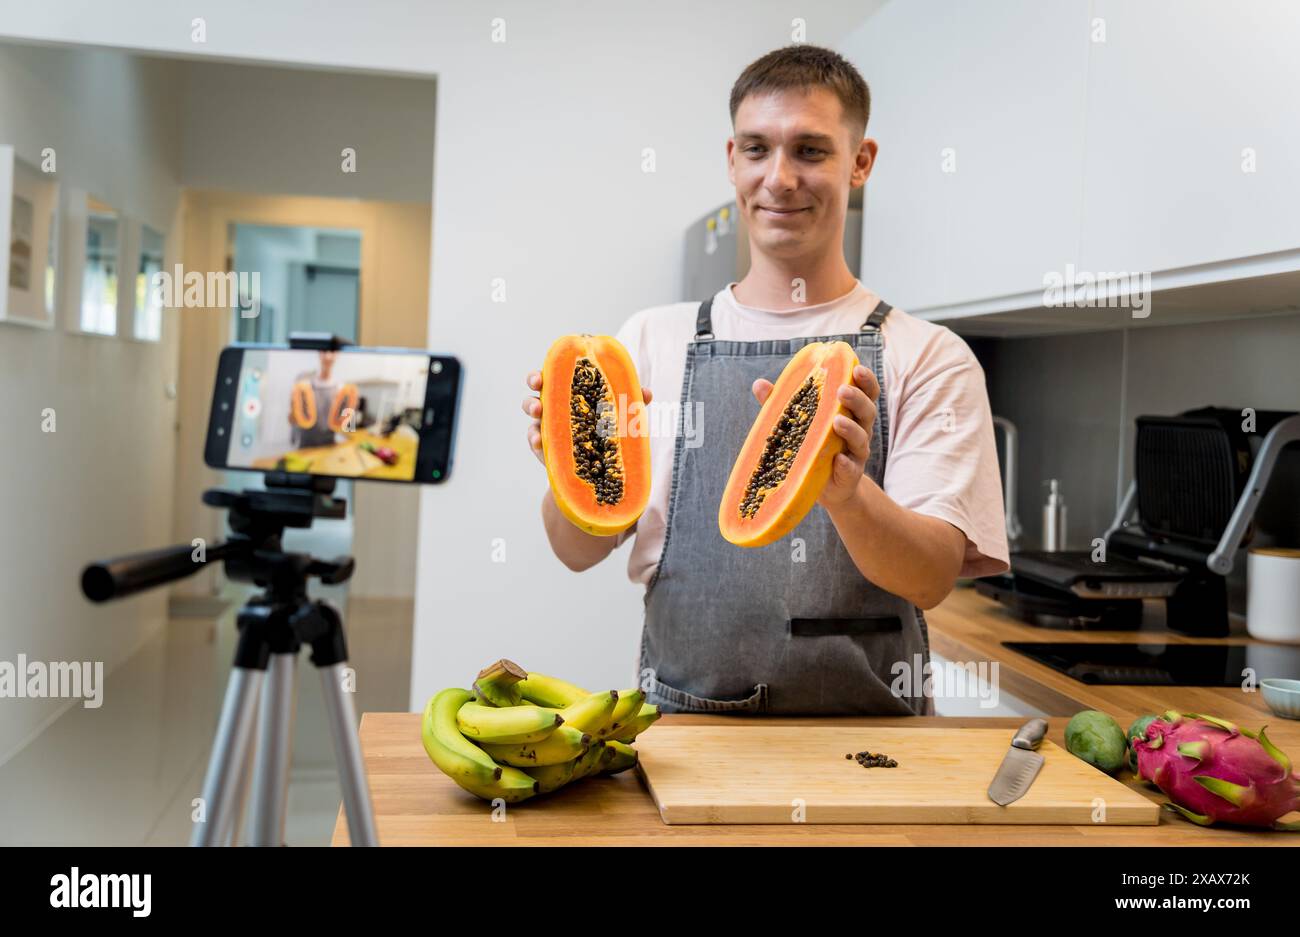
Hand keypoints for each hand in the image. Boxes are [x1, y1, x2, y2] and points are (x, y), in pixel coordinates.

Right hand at [524, 371, 653, 465]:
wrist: (597, 474)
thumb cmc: (607, 436)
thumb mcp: (620, 418)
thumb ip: (631, 404)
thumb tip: (646, 393)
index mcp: (571, 392)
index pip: (557, 374)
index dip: (548, 368)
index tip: (548, 368)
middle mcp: (555, 405)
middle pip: (537, 387)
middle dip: (534, 380)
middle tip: (538, 383)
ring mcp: (546, 426)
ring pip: (531, 411)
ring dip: (531, 406)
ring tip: (538, 411)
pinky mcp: (543, 447)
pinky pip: (534, 440)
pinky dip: (534, 438)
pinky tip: (540, 440)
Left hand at [751, 363, 878, 508]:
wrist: (826, 486)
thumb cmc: (813, 446)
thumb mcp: (800, 423)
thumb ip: (784, 404)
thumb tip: (759, 384)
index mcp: (851, 412)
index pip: (866, 392)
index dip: (865, 380)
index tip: (856, 368)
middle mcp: (860, 430)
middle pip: (867, 411)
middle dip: (857, 399)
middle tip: (842, 390)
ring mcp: (856, 453)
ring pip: (861, 438)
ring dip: (851, 429)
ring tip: (836, 421)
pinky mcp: (850, 475)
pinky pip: (851, 468)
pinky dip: (845, 463)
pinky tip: (838, 459)